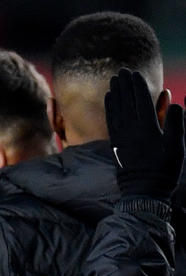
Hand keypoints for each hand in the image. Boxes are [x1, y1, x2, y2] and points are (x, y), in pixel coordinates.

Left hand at [105, 68, 184, 199]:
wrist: (143, 193)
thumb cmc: (164, 170)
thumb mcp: (176, 147)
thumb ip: (176, 124)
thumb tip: (174, 102)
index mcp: (148, 130)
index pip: (141, 102)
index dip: (138, 86)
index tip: (135, 73)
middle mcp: (131, 132)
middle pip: (126, 103)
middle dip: (124, 86)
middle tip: (122, 71)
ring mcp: (121, 138)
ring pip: (117, 111)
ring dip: (115, 94)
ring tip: (114, 81)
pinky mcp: (115, 145)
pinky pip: (111, 122)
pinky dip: (110, 109)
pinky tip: (109, 100)